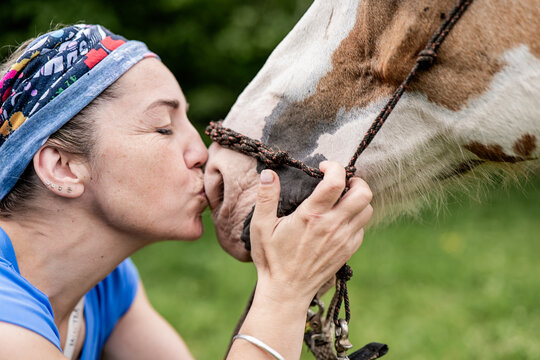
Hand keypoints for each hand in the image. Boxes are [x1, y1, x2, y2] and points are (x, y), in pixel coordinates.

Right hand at [249, 161, 372, 303]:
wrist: (286, 291)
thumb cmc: (272, 258)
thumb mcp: (261, 226)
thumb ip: (266, 197)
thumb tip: (268, 173)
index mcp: (312, 216)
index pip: (336, 182)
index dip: (334, 167)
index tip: (323, 167)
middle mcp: (333, 226)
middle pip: (363, 194)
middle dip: (356, 181)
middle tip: (341, 182)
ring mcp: (344, 240)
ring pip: (367, 210)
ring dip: (358, 199)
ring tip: (342, 198)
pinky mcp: (348, 251)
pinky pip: (362, 228)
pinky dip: (356, 218)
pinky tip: (339, 219)